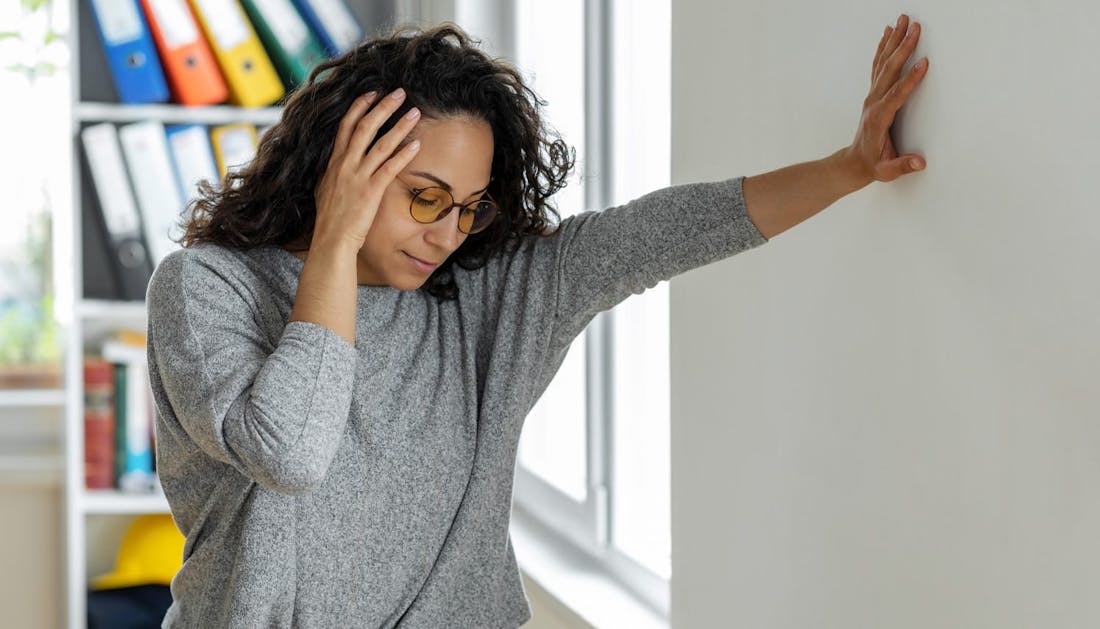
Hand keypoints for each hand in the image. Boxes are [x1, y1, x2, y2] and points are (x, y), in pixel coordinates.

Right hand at [313, 88, 421, 249]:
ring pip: (380, 143)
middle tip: (399, 92)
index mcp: (334, 161)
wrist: (331, 239)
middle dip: (383, 107)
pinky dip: (404, 154)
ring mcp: (358, 176)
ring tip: (415, 112)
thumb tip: (335, 164)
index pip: (346, 126)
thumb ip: (333, 172)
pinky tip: (417, 144)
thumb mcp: (326, 188)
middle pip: (365, 126)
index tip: (372, 93)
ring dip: (399, 126)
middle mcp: (345, 164)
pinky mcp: (371, 191)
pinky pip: (390, 168)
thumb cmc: (330, 218)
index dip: (360, 107)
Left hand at [844, 14, 928, 183]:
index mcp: (879, 118)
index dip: (910, 79)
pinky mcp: (873, 93)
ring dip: (894, 41)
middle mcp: (873, 103)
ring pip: (883, 63)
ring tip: (903, 20)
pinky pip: (878, 66)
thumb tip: (920, 163)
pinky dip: (883, 48)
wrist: (854, 163)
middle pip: (889, 71)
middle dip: (903, 48)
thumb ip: (902, 166)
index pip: (896, 95)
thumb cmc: (872, 165)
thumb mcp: (887, 171)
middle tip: (915, 27)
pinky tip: (888, 33)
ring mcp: (872, 96)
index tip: (923, 63)